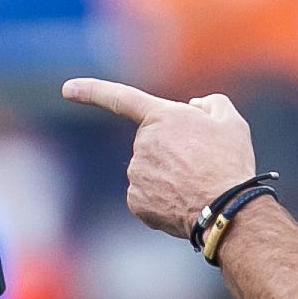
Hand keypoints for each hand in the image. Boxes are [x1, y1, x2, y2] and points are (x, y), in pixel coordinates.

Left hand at [62, 78, 255, 238]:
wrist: (225, 208)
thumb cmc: (229, 163)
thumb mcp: (230, 122)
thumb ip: (210, 104)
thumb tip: (192, 107)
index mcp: (161, 117)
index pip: (120, 98)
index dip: (92, 91)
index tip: (67, 90)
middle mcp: (141, 144)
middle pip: (151, 145)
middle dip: (170, 151)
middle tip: (200, 164)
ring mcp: (135, 174)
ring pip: (149, 172)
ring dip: (167, 176)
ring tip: (195, 186)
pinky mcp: (135, 201)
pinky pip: (146, 196)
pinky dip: (161, 199)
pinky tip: (182, 202)